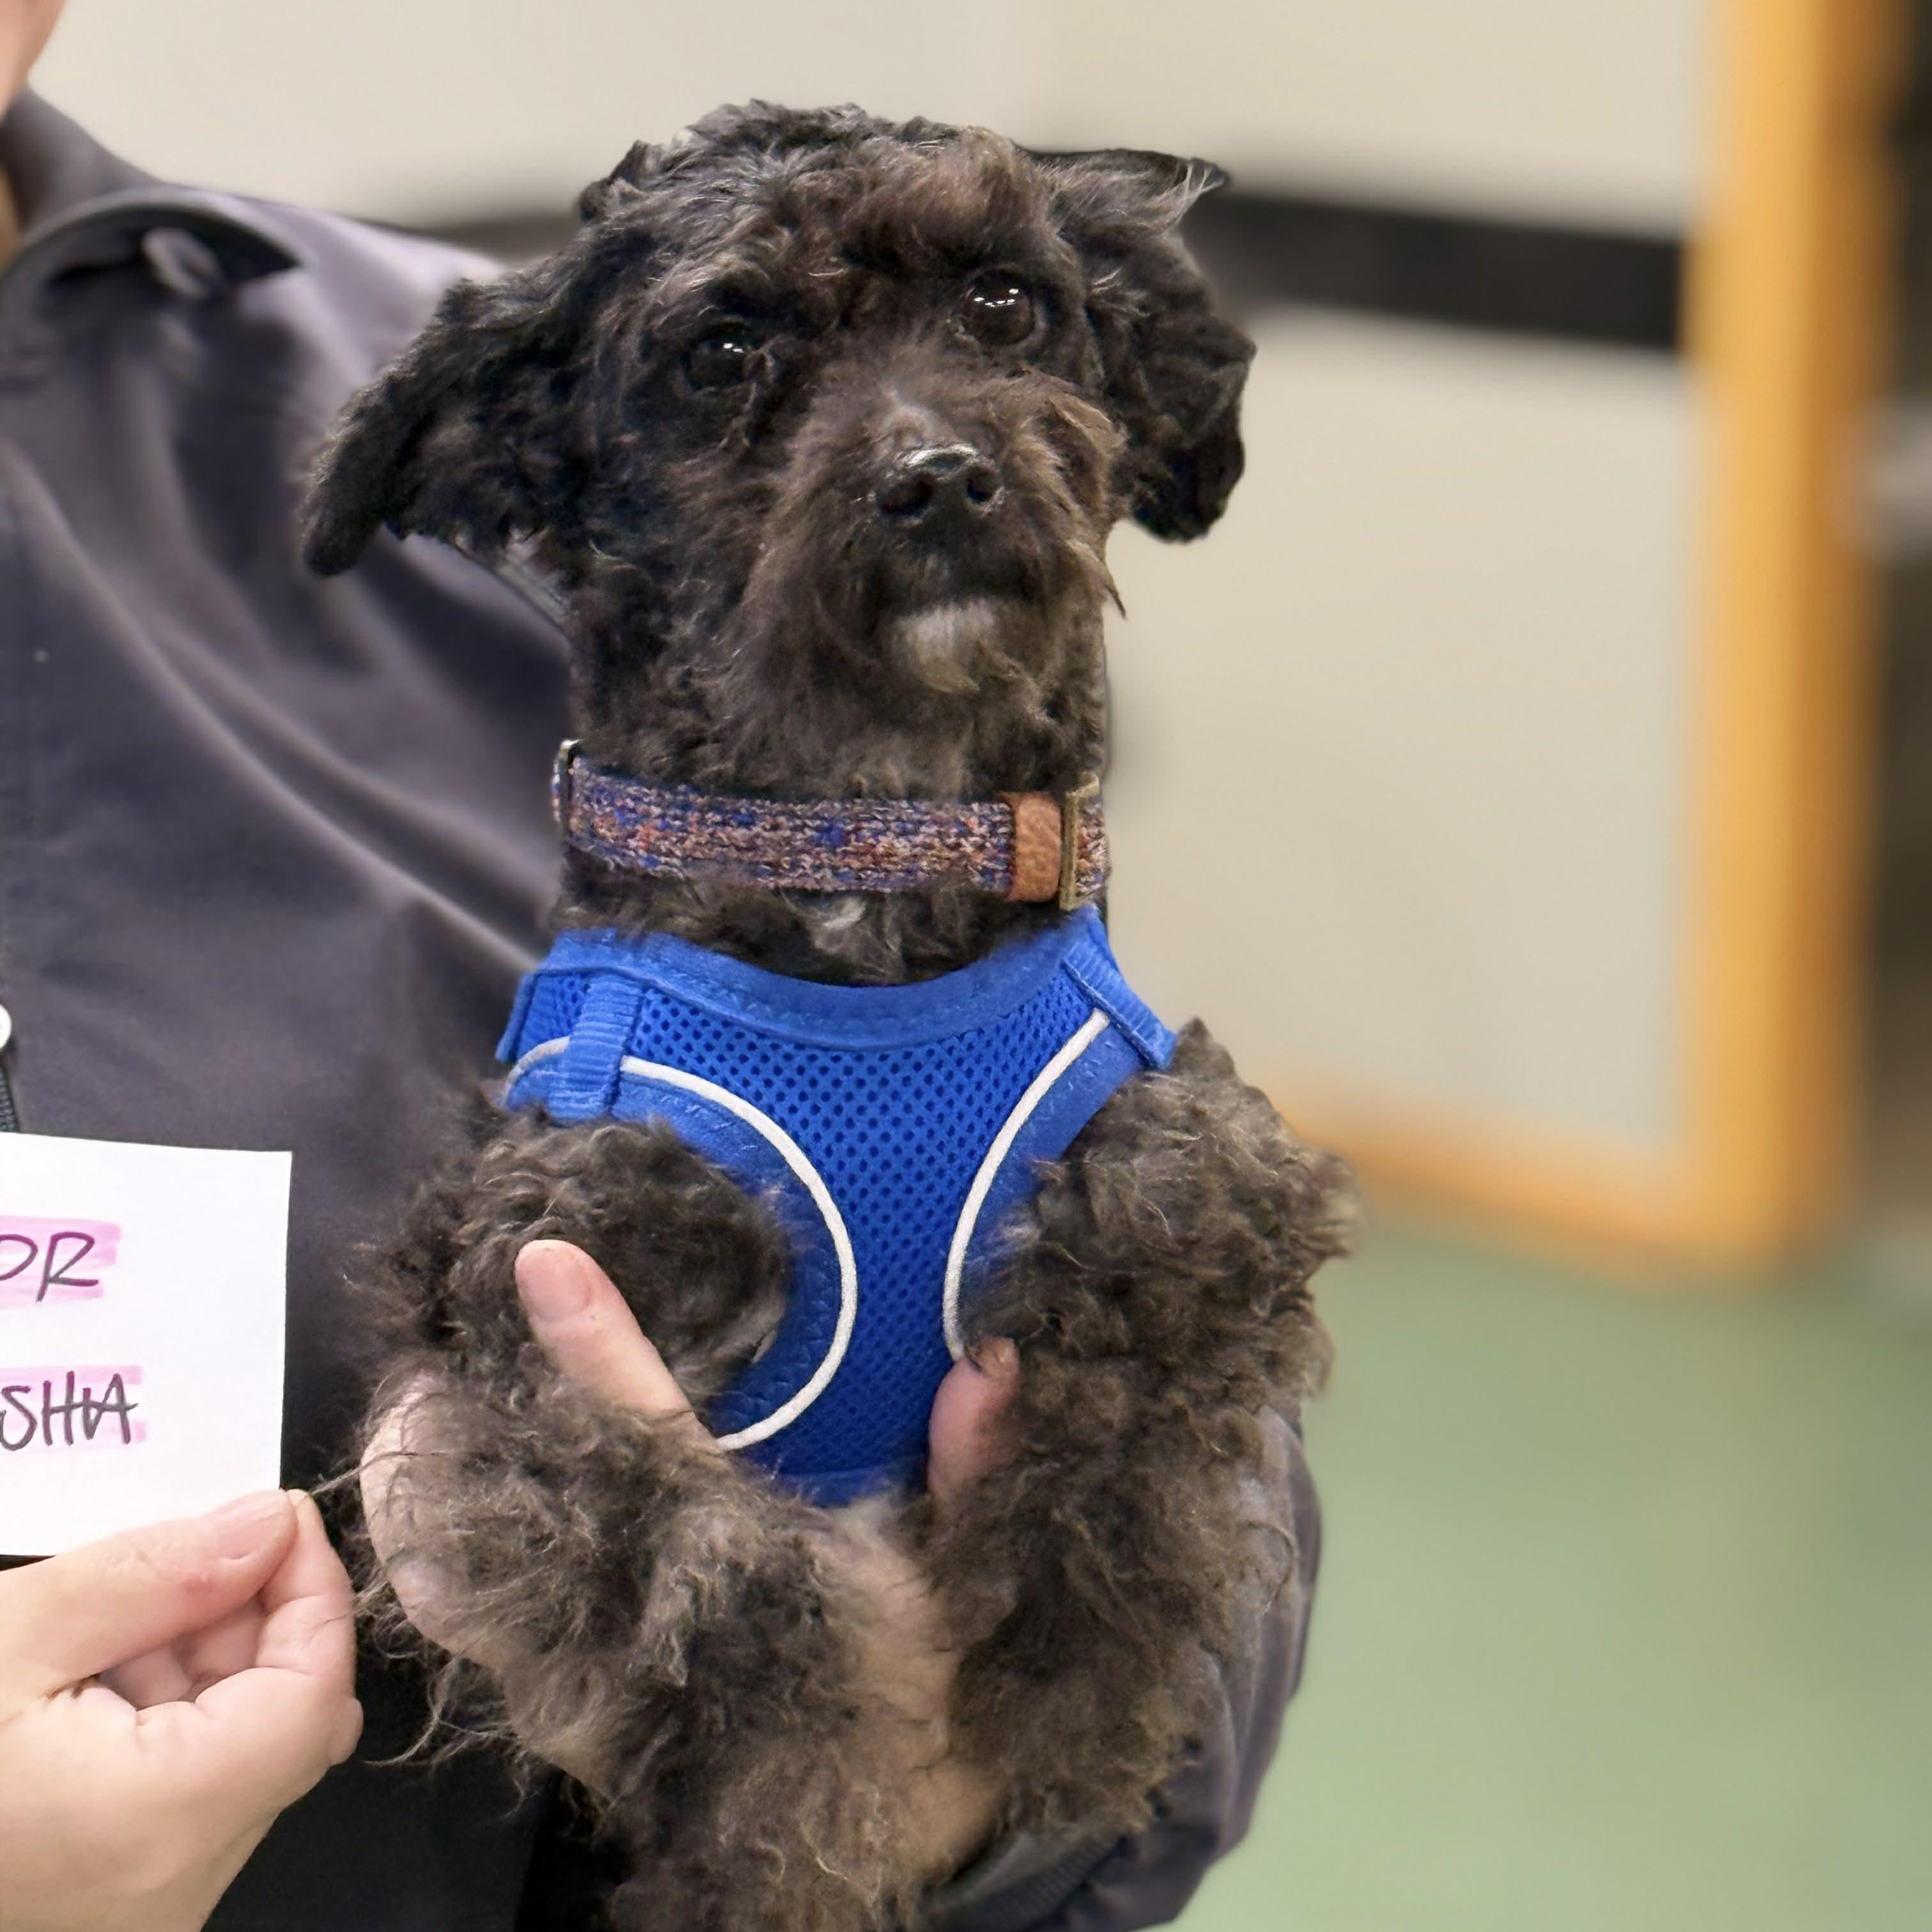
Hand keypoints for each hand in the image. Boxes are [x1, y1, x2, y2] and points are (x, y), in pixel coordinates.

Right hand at [0, 1490, 362, 1931]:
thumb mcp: (9, 1636)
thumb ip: (154, 1574)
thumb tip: (266, 1524)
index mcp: (162, 1822)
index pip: (315, 1696)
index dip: (313, 1593)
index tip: (277, 1518)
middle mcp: (174, 1890)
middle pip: (284, 1727)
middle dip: (254, 1622)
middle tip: (193, 1550)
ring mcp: (141, 1913)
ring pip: (234, 1760)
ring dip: (202, 1667)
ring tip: (122, 1609)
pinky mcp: (104, 1909)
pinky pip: (177, 1799)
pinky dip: (158, 1720)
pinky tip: (94, 1671)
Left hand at [363, 1239, 1019, 1878]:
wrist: (884, 1832)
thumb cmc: (927, 1699)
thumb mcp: (974, 1585)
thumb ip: (977, 1471)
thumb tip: (993, 1354)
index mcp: (751, 1582)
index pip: (657, 1454)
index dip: (601, 1354)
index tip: (546, 1265)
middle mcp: (655, 1640)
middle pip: (516, 1529)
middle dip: (454, 1440)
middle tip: (421, 1358)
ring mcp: (594, 1695)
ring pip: (471, 1593)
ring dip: (427, 1503)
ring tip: (409, 1410)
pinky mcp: (571, 1724)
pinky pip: (477, 1641)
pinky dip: (439, 1571)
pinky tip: (421, 1514)